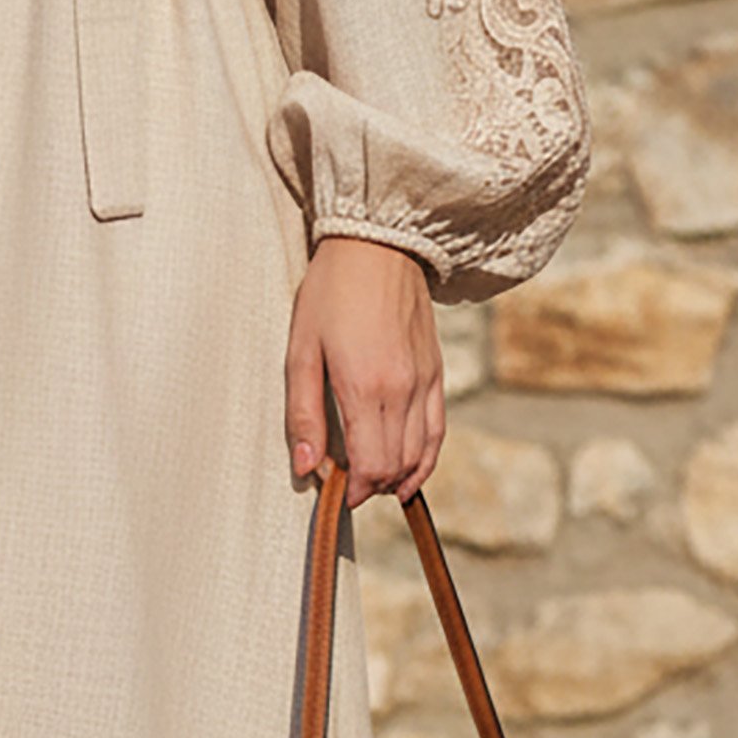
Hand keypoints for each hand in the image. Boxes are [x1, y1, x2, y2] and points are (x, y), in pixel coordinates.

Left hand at [285, 235, 445, 508]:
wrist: (379, 244)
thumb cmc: (331, 293)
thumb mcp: (301, 352)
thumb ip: (303, 415)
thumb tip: (307, 468)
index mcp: (366, 387)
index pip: (371, 465)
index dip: (354, 489)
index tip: (336, 492)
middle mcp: (403, 389)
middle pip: (395, 465)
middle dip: (371, 486)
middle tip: (348, 488)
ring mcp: (426, 381)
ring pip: (420, 453)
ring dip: (398, 477)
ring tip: (374, 484)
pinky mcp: (436, 371)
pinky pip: (437, 429)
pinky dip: (425, 457)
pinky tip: (409, 471)